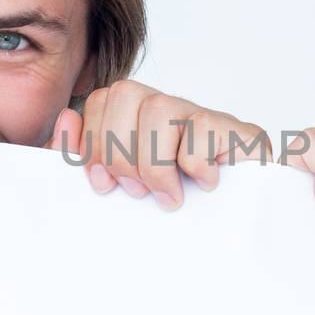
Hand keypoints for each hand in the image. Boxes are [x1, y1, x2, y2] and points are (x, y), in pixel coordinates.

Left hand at [50, 79, 269, 210]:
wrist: (248, 221)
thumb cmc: (180, 206)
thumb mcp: (123, 186)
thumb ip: (87, 157)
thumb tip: (66, 119)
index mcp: (140, 119)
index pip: (101, 100)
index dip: (93, 141)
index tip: (103, 182)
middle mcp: (171, 110)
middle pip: (125, 94)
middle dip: (119, 152)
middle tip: (138, 190)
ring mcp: (204, 117)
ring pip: (159, 108)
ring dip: (155, 163)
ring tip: (169, 195)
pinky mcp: (236, 131)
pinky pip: (200, 128)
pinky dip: (194, 163)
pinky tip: (204, 183)